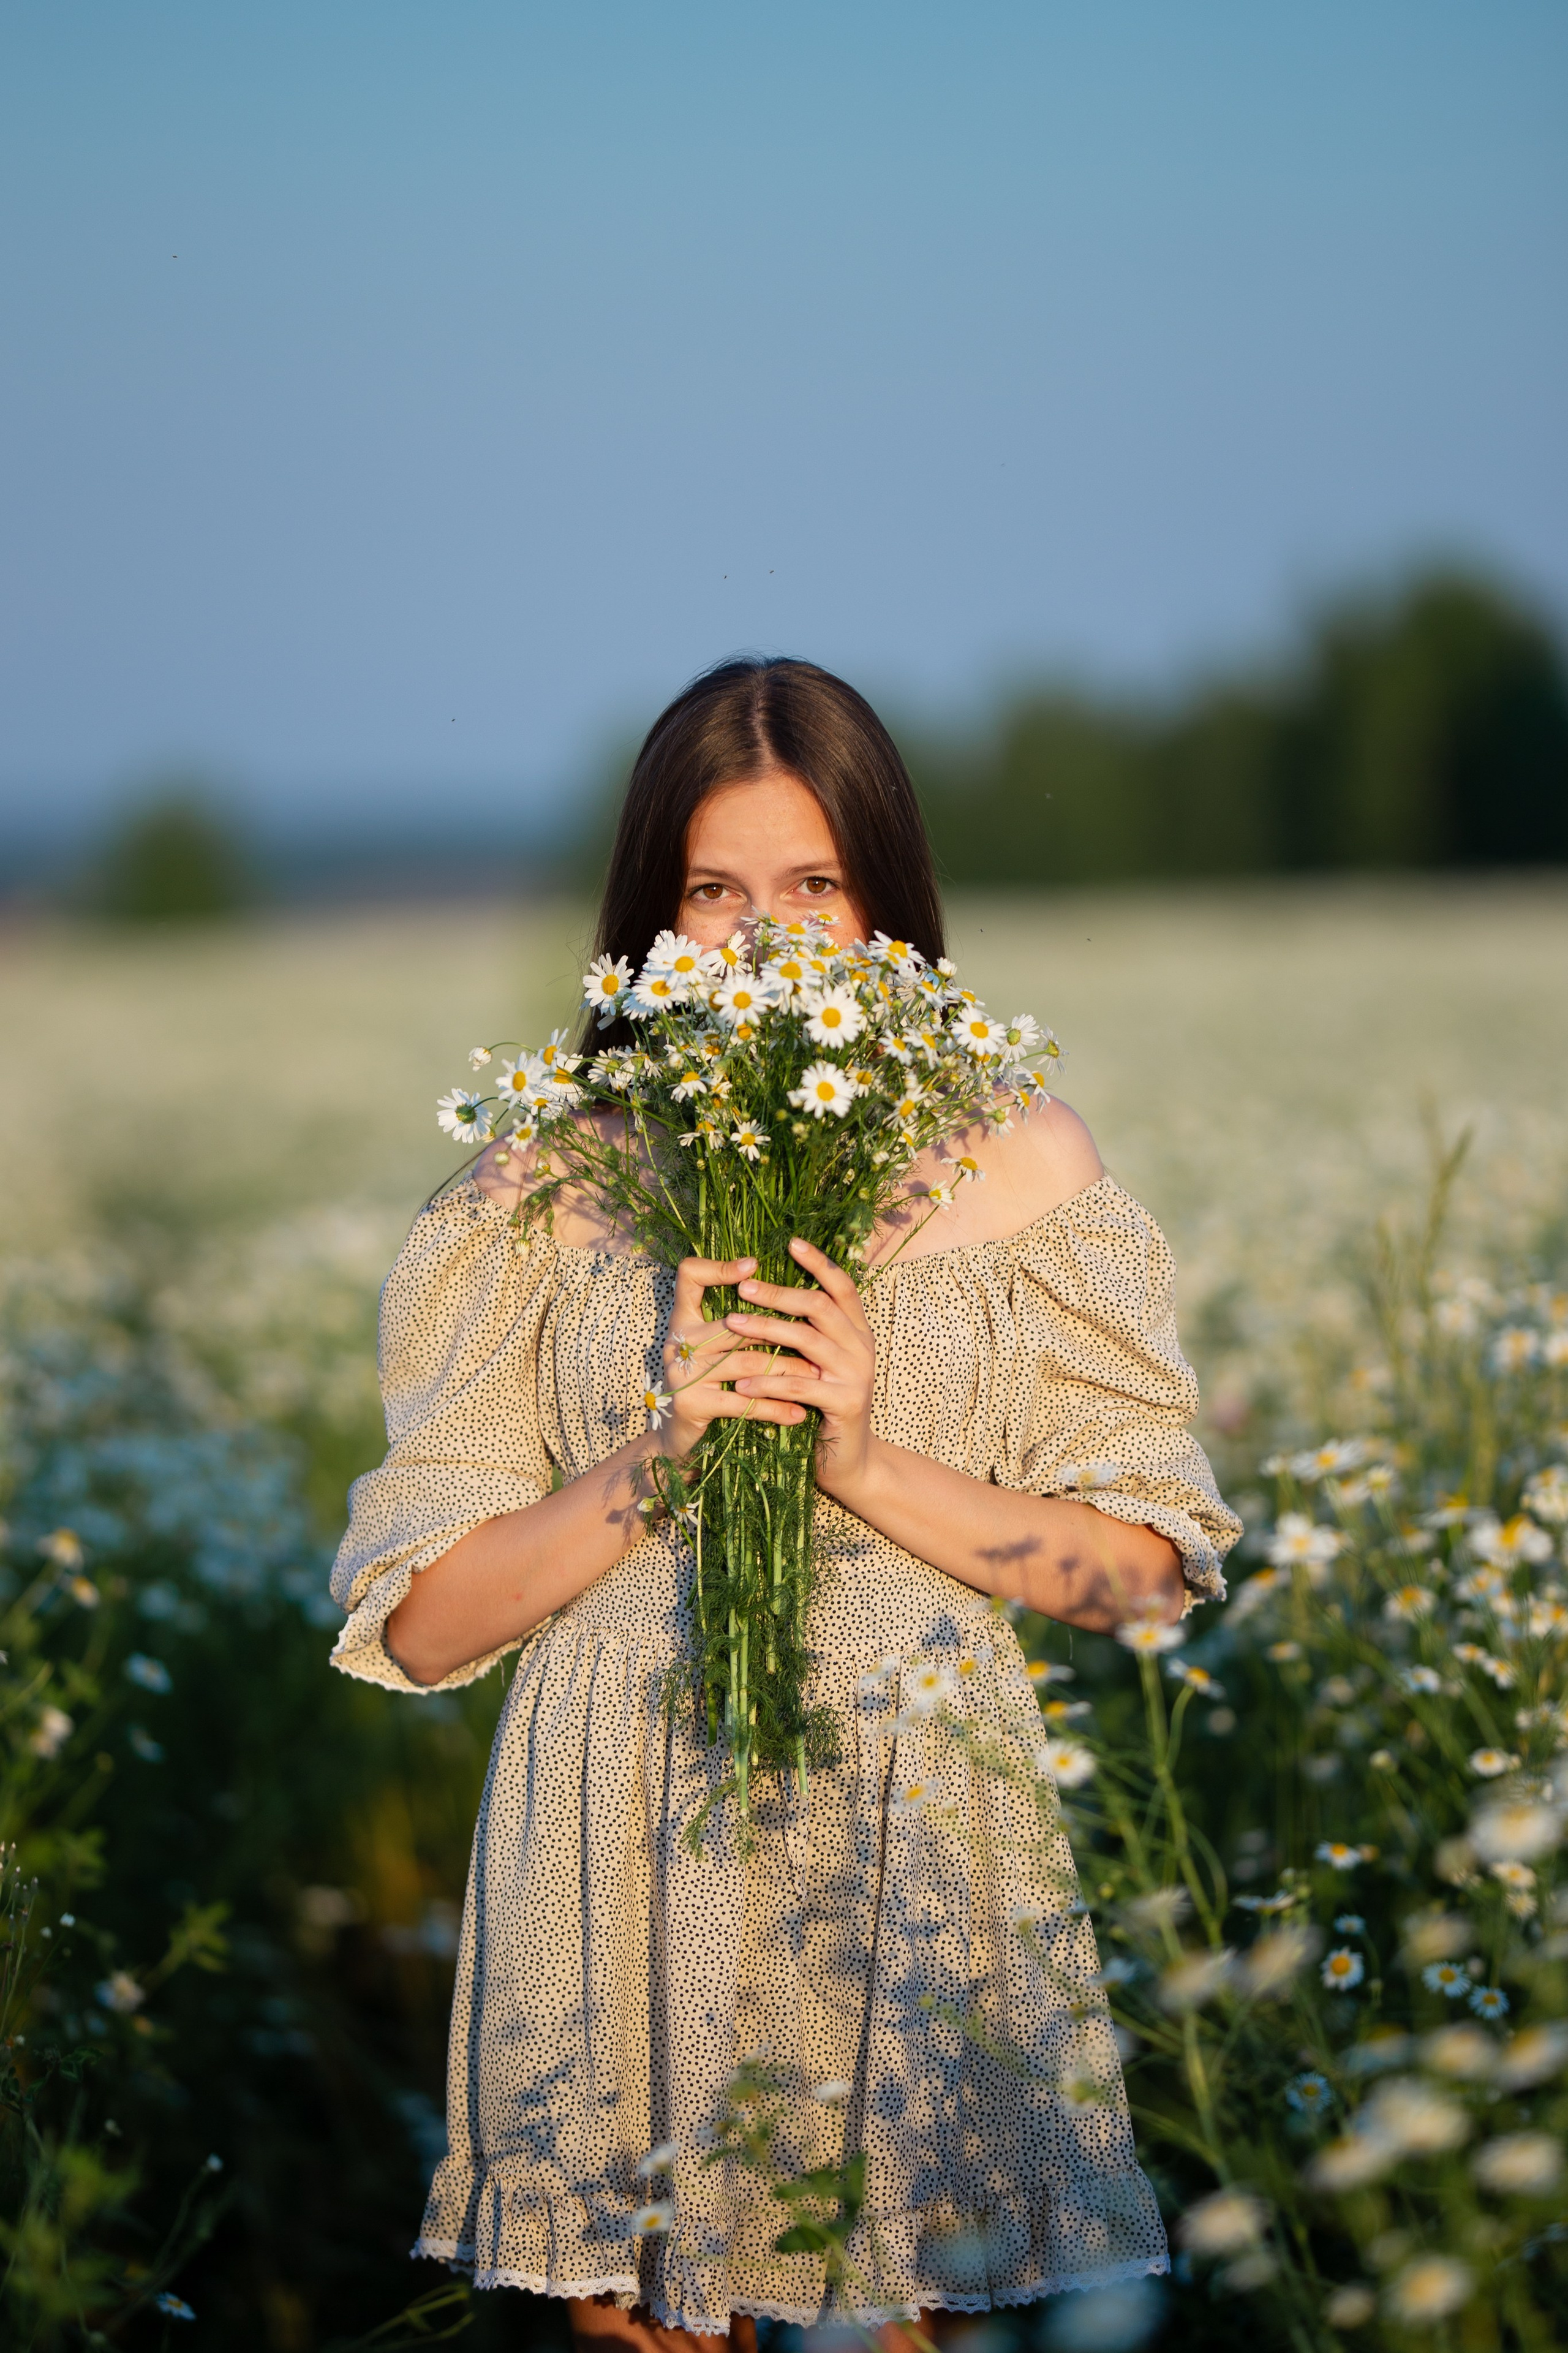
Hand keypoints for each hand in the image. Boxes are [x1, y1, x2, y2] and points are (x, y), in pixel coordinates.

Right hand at [660, 1257, 808, 1457]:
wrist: (676, 1438)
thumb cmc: (705, 1386)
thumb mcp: (712, 1349)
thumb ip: (735, 1325)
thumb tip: (781, 1294)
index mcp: (683, 1320)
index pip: (689, 1276)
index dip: (718, 1267)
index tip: (754, 1265)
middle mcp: (679, 1341)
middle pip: (737, 1324)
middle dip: (782, 1331)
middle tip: (820, 1337)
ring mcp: (683, 1373)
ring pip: (747, 1363)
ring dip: (787, 1370)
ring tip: (818, 1374)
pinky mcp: (692, 1404)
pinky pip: (743, 1403)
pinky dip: (775, 1408)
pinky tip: (799, 1412)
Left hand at [723, 1239, 876, 1497]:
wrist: (849, 1461)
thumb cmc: (824, 1406)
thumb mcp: (821, 1364)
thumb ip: (810, 1332)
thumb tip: (775, 1294)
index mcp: (858, 1331)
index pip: (842, 1286)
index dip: (819, 1262)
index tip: (790, 1242)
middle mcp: (862, 1347)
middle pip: (820, 1306)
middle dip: (779, 1293)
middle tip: (742, 1287)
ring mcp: (857, 1375)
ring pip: (807, 1341)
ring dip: (765, 1330)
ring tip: (730, 1324)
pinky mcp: (845, 1404)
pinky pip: (800, 1386)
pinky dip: (767, 1382)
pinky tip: (739, 1382)